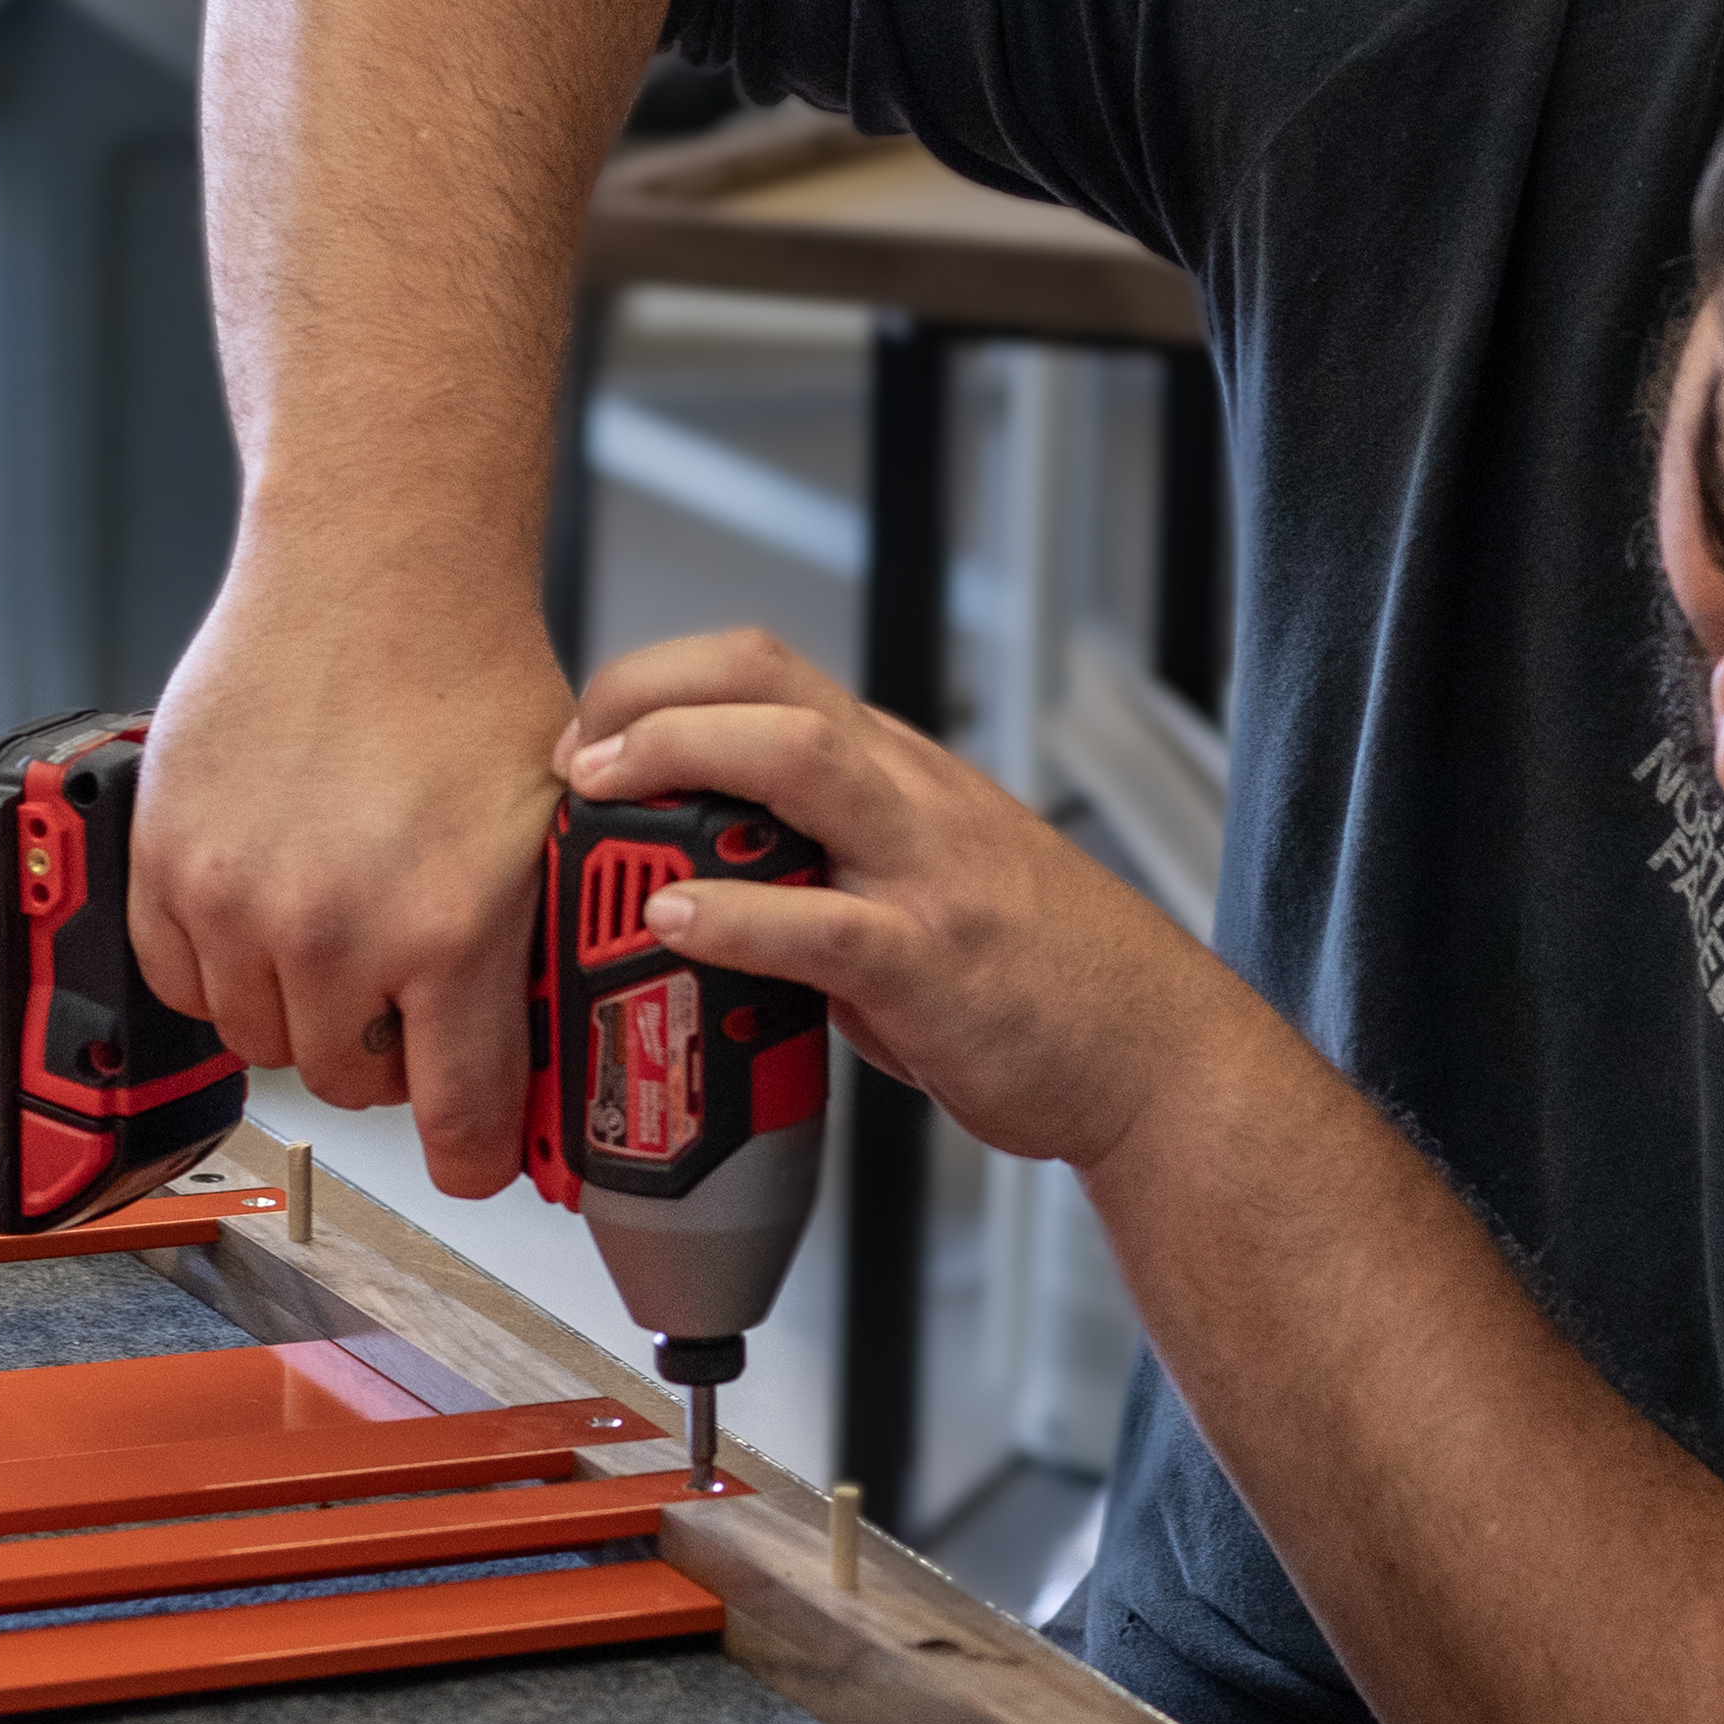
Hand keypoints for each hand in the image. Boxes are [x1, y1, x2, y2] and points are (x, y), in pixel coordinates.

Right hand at [131, 571, 568, 1195]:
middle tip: (409, 999)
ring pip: (260, 1039)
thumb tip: (555, 1052)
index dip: (473, 1153)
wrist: (373, 574)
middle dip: (386, 1055)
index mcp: (450, 931)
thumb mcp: (554, 834)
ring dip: (300, 1011)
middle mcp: (336, 929)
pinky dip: (218, 966)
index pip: (457, 1118)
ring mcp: (237, 899)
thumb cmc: (470, 681)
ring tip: (339, 939)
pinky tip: (266, 911)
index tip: (474, 1159)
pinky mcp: (165, 861)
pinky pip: (177, 979)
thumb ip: (539, 951)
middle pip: (349, 1083)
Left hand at [561, 628, 1245, 1170]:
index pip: (766, 669)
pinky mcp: (934, 964)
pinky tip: (670, 920)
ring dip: (683, 757)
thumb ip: (826, 875)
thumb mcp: (923, 892)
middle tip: (571, 752)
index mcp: (899, 775)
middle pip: (768, 679)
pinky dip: (734, 914)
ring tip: (600, 792)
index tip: (588, 733)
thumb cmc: (1038, 983)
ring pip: (799, 761)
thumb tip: (716, 893)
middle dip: (651, 692)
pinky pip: (823, 923)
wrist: (1151, 1055)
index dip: (660, 678)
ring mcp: (926, 874)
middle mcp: (910, 799)